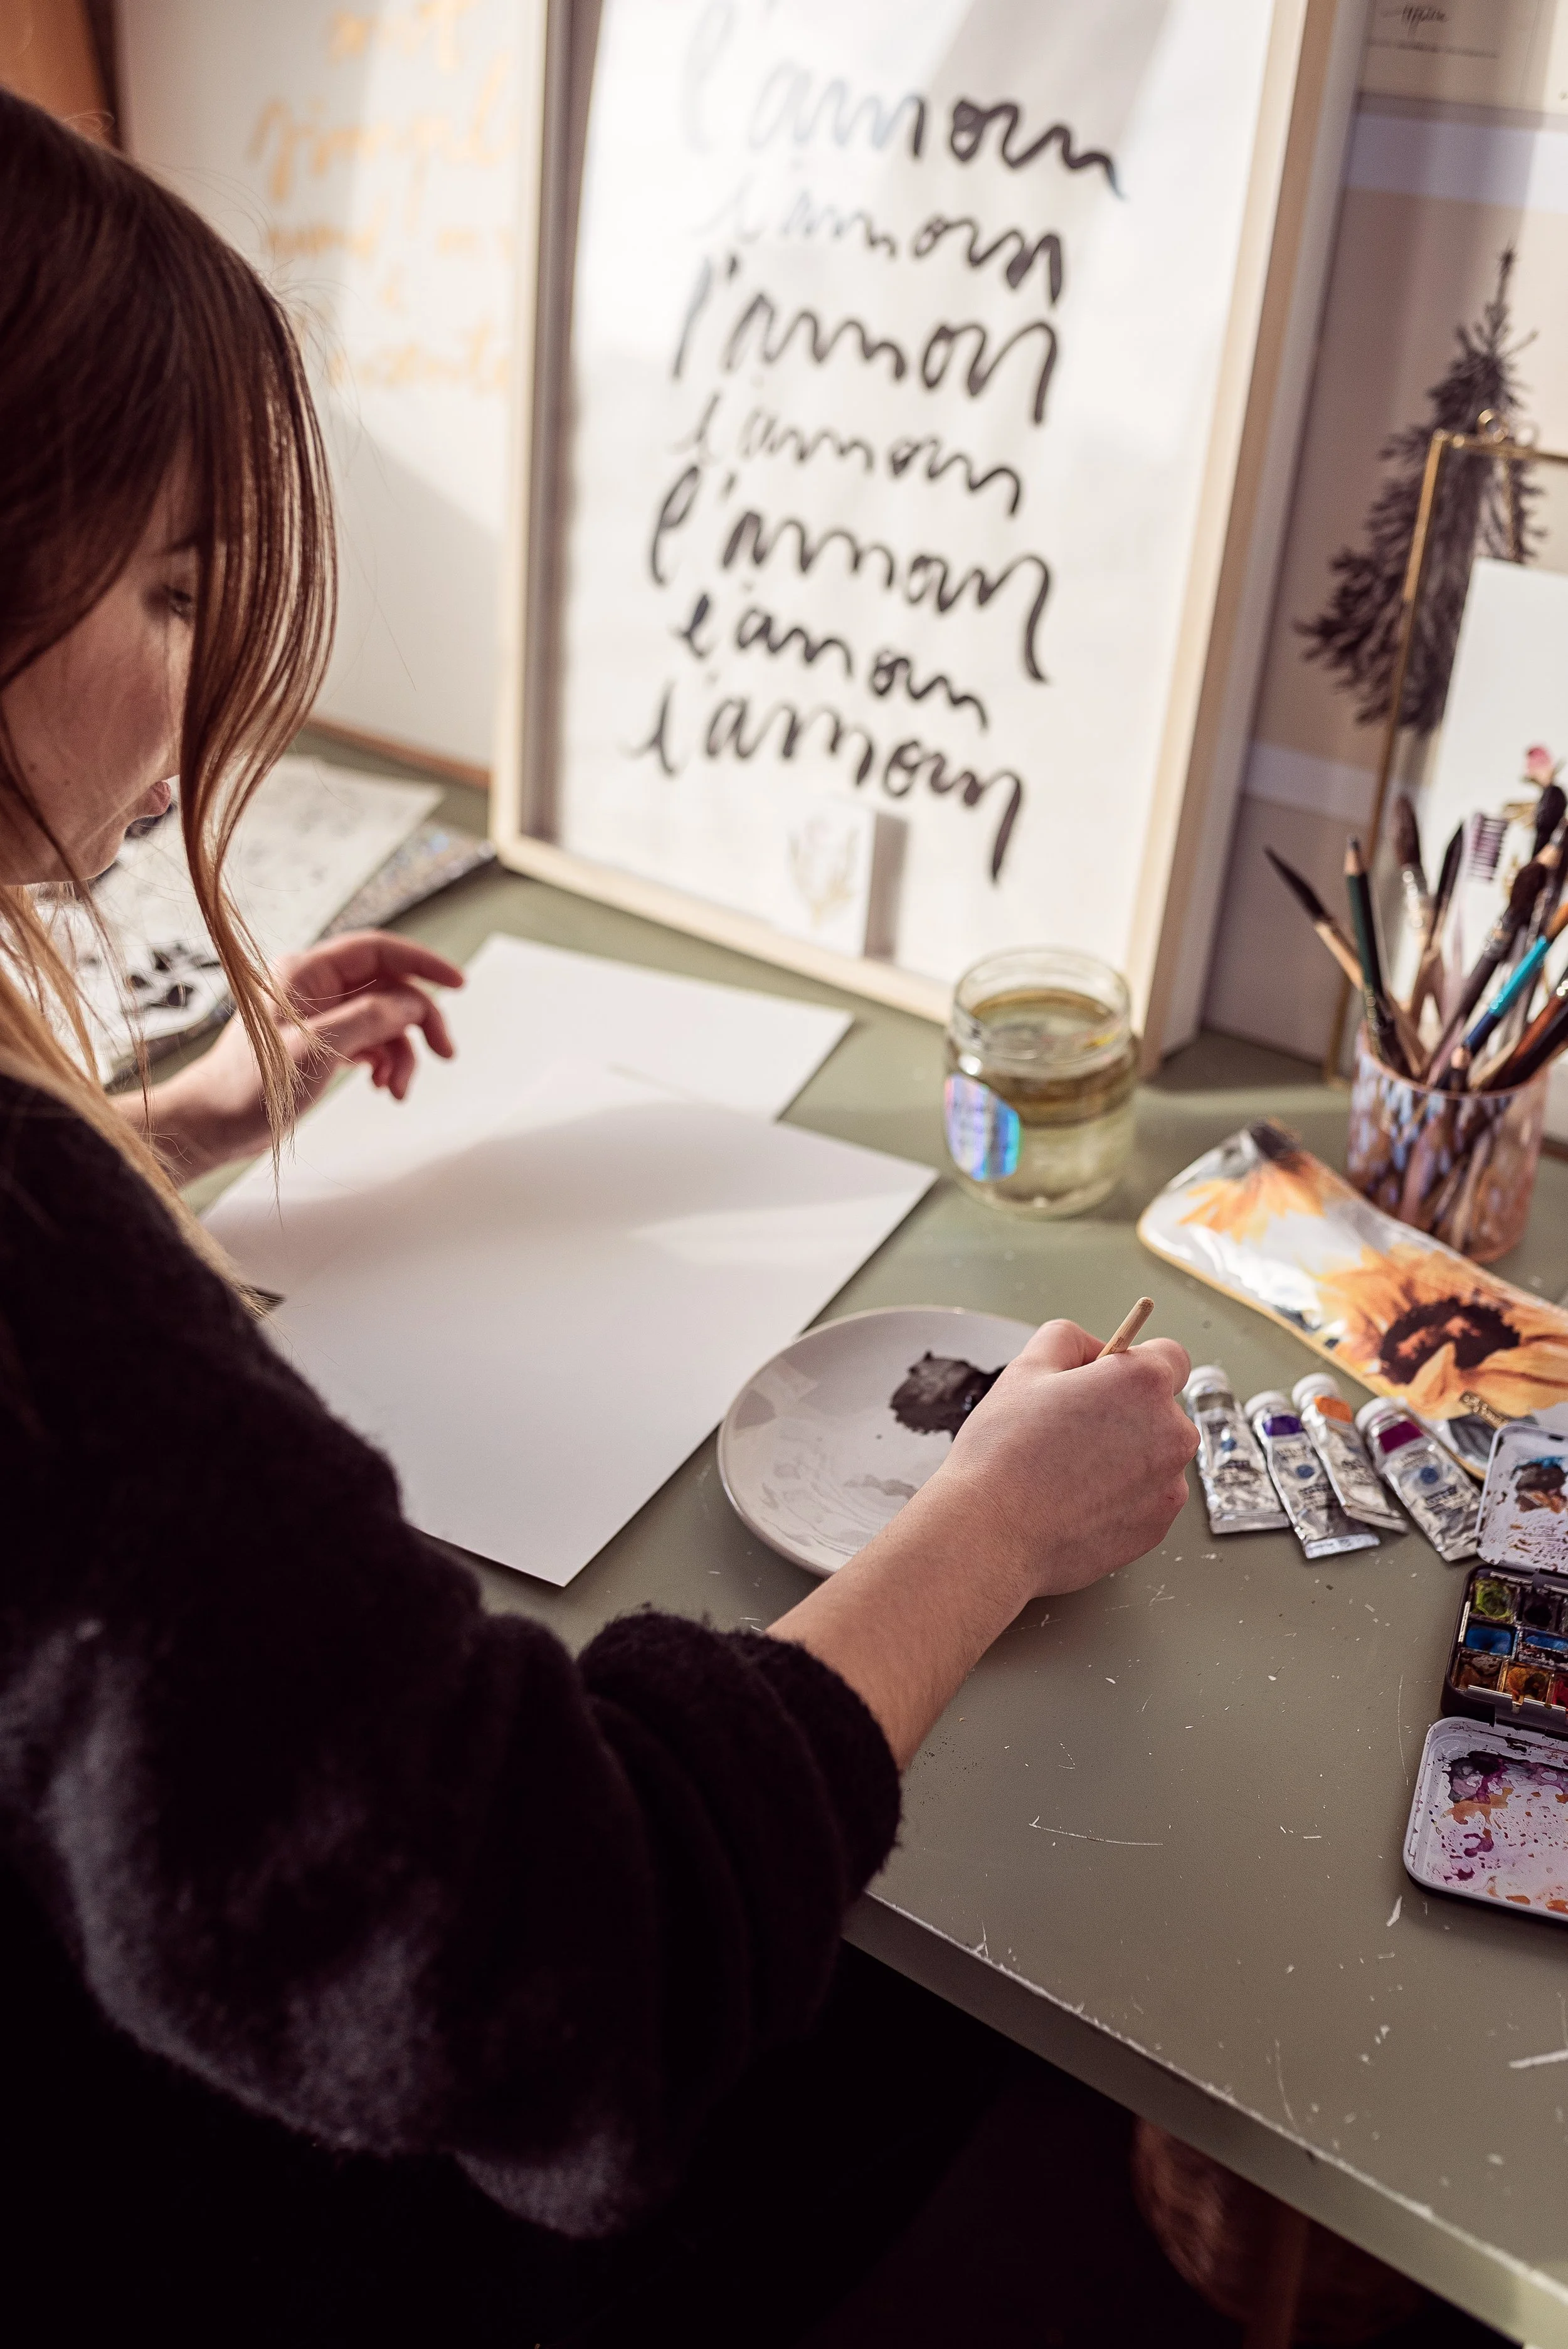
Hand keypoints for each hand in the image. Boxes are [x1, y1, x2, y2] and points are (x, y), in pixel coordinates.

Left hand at [133, 932, 464, 1177]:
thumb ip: (370, 1019)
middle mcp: (314, 988)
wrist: (213, 1124)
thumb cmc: (248, 1087)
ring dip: (402, 1052)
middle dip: (419, 1020)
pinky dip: (384, 1063)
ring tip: (397, 1088)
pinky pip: (370, 1042)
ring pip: (383, 1019)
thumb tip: (413, 1003)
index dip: (422, 963)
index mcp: (306, 973)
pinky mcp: (321, 1043)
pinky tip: (383, 1087)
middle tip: (444, 1052)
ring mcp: (319, 1016)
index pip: (378, 950)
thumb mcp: (316, 1051)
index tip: (458, 984)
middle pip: (388, 987)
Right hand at [938, 1319, 1196, 1602]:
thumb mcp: (1025, 1369)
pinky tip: (1076, 1500)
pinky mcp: (1158, 1526)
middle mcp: (1171, 1432)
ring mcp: (1168, 1484)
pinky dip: (1121, 1497)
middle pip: (1161, 1409)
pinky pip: (1147, 1498)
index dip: (1134, 1363)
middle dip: (1125, 1413)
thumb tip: (1094, 1350)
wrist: (991, 1534)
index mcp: (1143, 1383)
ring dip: (1125, 1457)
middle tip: (1071, 1428)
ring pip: (1154, 1456)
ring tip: (1068, 1470)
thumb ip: (1068, 1339)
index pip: (1171, 1356)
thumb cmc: (1003, 1454)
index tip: (1108, 1379)